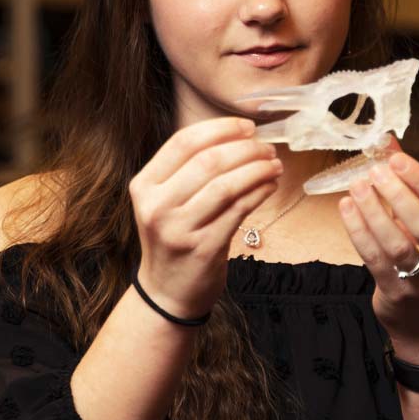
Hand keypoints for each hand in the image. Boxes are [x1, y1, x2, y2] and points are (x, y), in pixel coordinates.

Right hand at [129, 117, 281, 319]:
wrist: (167, 292)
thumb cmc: (174, 238)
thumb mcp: (165, 201)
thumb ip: (188, 170)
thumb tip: (237, 136)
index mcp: (144, 185)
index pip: (183, 142)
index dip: (221, 128)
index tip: (247, 127)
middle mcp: (157, 206)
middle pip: (208, 161)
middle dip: (245, 149)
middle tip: (267, 148)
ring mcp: (179, 229)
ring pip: (226, 185)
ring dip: (257, 170)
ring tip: (274, 165)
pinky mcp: (203, 248)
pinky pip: (238, 211)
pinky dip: (259, 192)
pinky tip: (269, 185)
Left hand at [338, 149, 418, 350]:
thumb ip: (410, 185)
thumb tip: (388, 142)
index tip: (396, 159)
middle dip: (397, 194)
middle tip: (375, 171)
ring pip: (397, 244)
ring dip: (373, 212)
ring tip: (357, 186)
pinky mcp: (396, 292)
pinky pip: (373, 258)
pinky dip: (357, 230)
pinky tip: (346, 208)